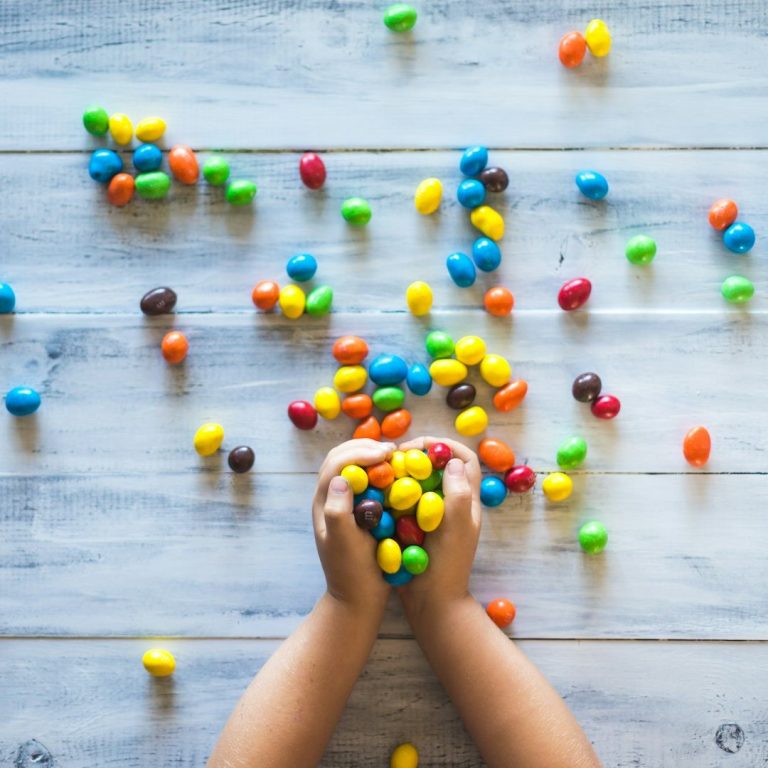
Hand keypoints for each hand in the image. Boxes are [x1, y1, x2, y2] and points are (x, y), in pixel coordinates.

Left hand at [312, 438, 395, 614]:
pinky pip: (365, 480)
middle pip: (341, 458)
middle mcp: (330, 499)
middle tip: (391, 449)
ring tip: (394, 456)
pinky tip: (396, 474)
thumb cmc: (352, 573)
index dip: (359, 452)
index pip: (336, 464)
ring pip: (352, 466)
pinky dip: (379, 471)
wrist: (357, 600)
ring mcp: (343, 503)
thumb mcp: (344, 544)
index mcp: (324, 503)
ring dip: (371, 455)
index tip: (385, 453)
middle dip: (365, 447)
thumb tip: (342, 479)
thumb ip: (338, 511)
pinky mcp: (358, 511)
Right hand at [395, 436, 481, 621]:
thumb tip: (453, 462)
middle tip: (395, 456)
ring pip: (421, 481)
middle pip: (440, 466)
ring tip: (384, 470)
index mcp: (468, 501)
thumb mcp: (457, 529)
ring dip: (404, 472)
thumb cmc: (447, 566)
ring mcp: (434, 516)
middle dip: (418, 455)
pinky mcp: (416, 526)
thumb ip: (458, 495)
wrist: (432, 604)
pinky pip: (406, 500)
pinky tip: (378, 492)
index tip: (418, 446)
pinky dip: (394, 492)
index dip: (444, 446)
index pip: (464, 459)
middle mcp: (452, 504)